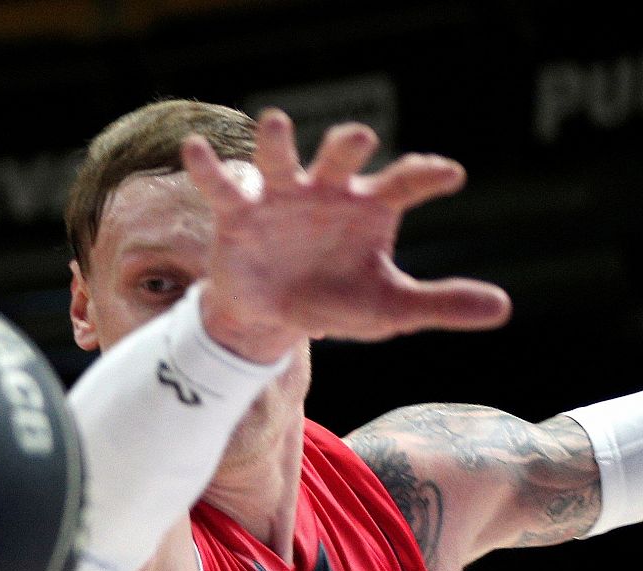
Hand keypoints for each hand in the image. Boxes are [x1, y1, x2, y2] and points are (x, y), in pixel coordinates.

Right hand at [184, 107, 510, 358]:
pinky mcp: (240, 213)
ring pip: (281, 158)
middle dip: (348, 144)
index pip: (404, 180)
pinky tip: (197, 149)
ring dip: (278, 141)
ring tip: (276, 122)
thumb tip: (503, 309)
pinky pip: (223, 186)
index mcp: (369, 207)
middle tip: (359, 138)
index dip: (425, 173)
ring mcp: (282, 197)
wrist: (272, 318)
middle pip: (341, 155)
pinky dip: (208, 167)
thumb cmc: (335, 300)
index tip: (449, 176)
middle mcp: (327, 192)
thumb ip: (441, 303)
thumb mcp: (388, 307)